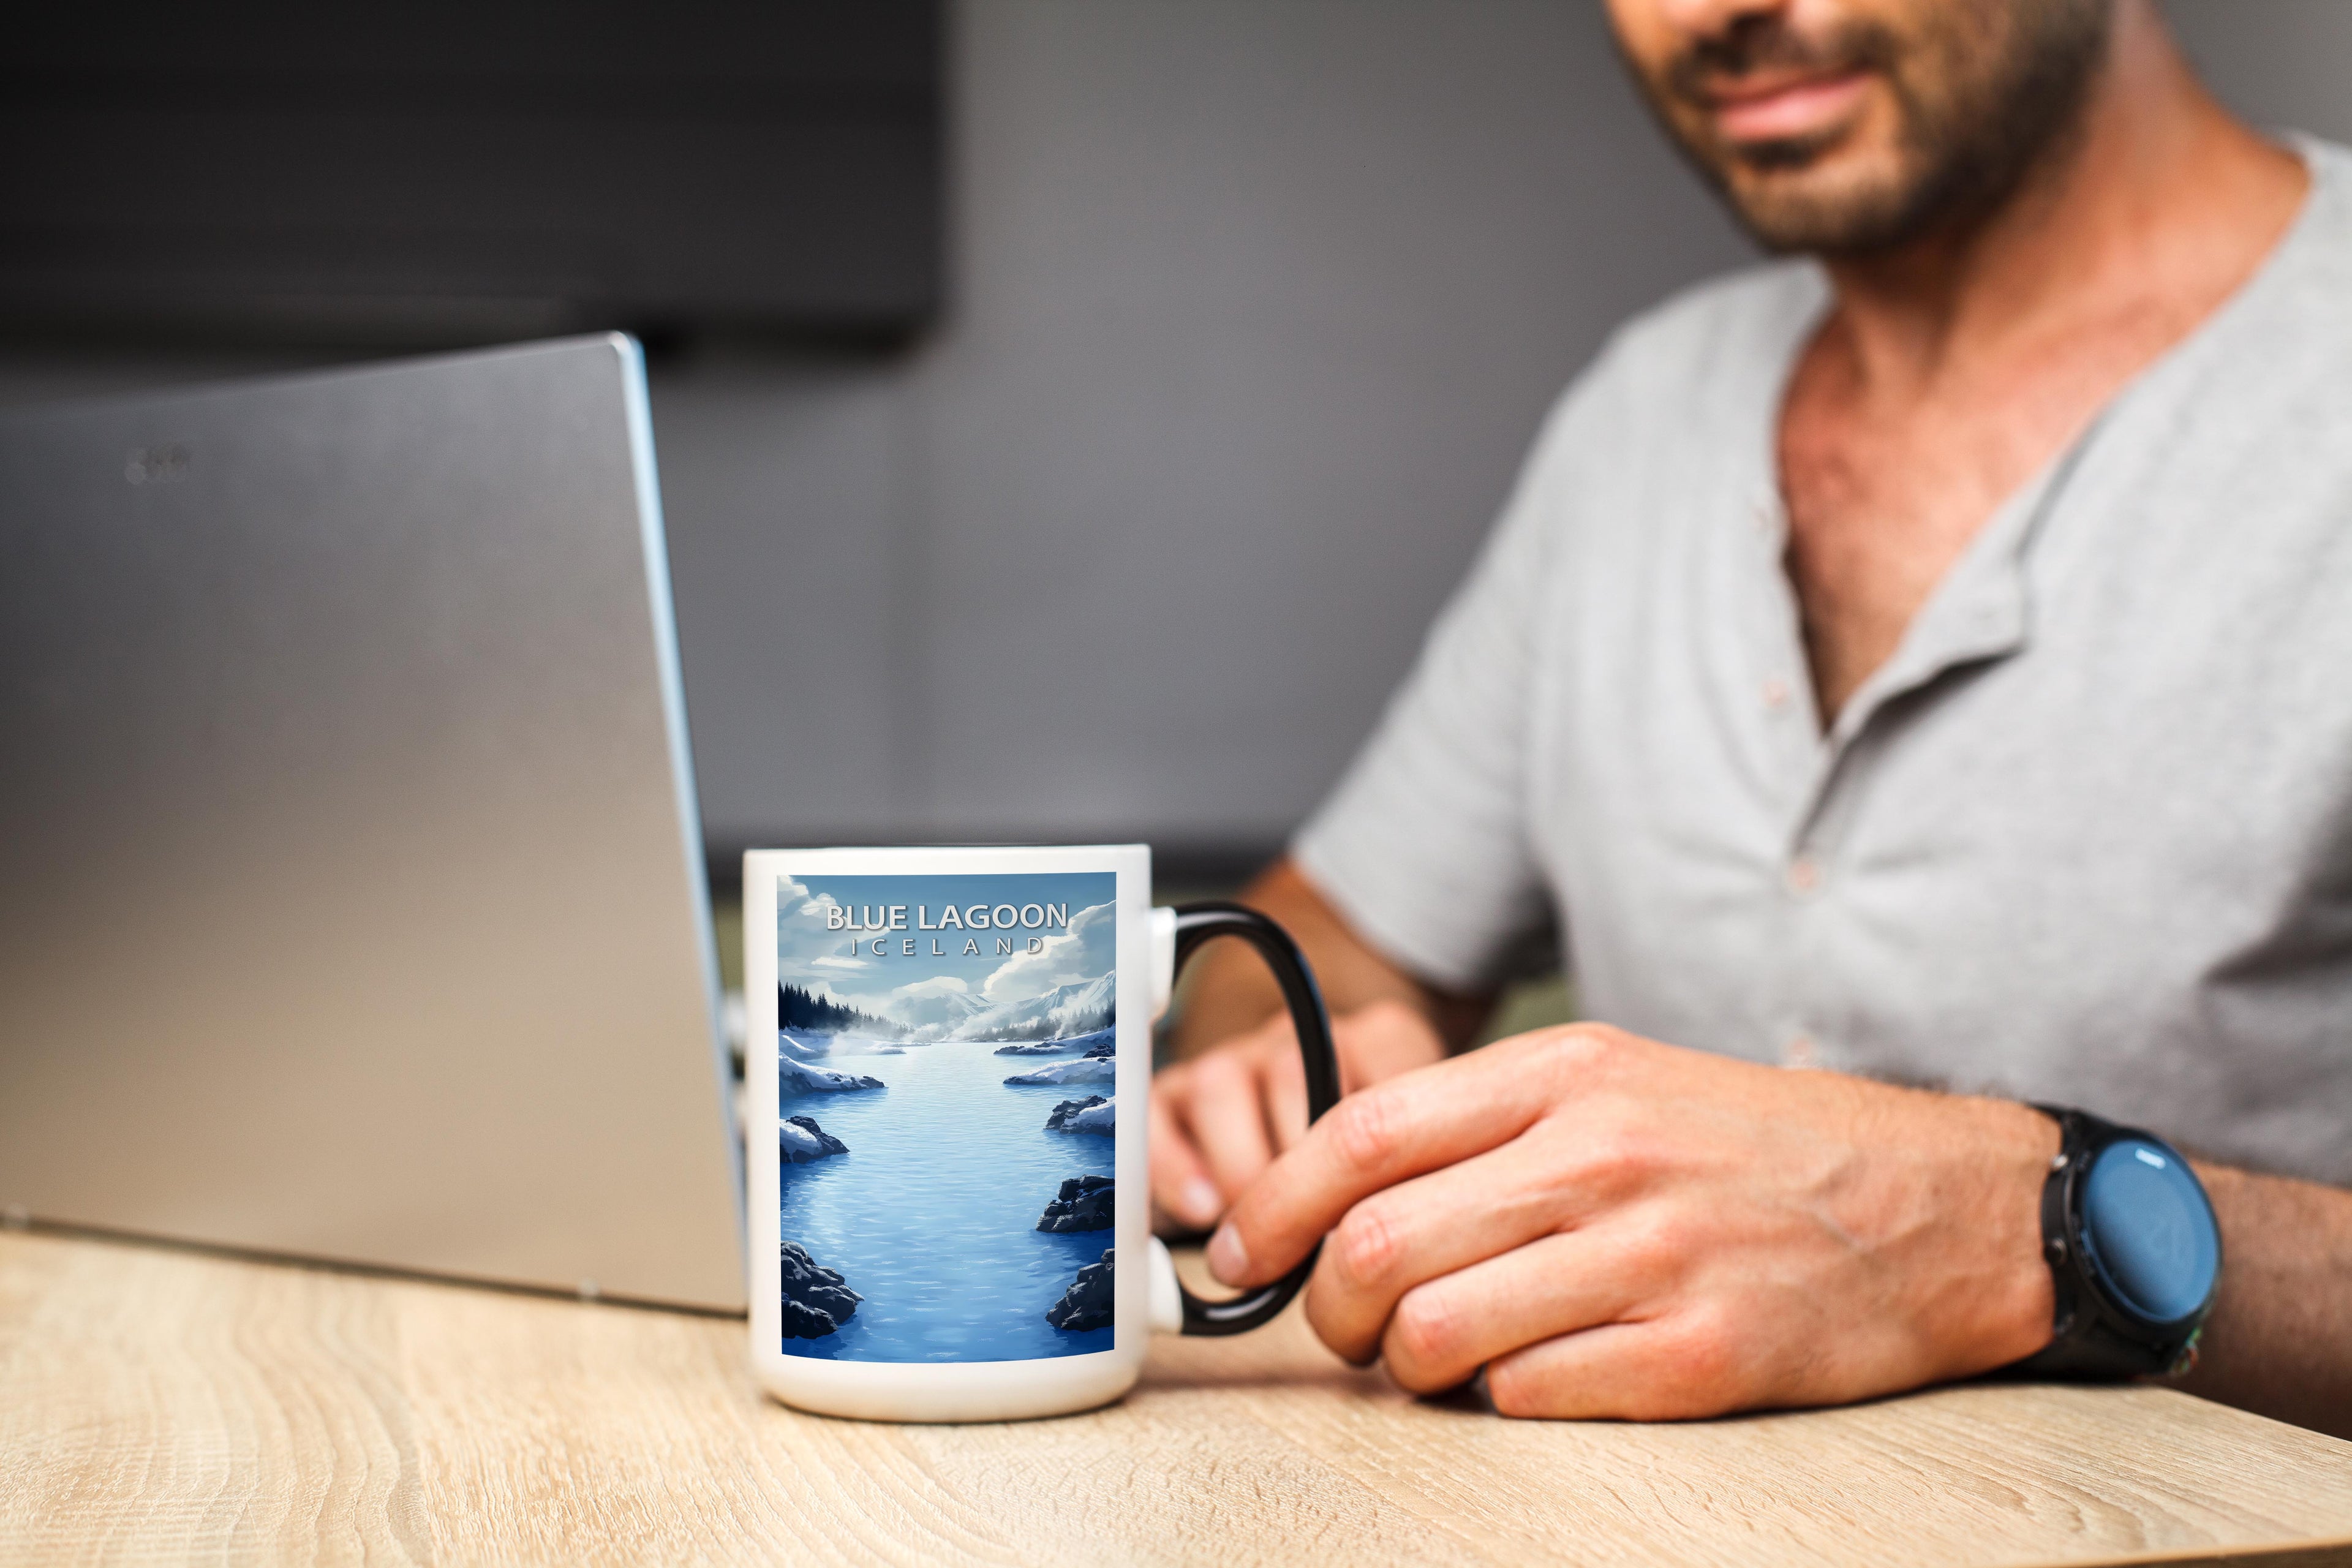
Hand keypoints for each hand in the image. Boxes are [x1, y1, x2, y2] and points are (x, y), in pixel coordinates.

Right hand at [1150, 999, 1445, 1231]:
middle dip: (1300, 1165)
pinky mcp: (1174, 1096)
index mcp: (1373, 1042)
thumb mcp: (1413, 1161)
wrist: (1308, 1158)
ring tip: (1259, 1230)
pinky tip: (1203, 1211)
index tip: (1378, 1209)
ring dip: (1240, 1167)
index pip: (1385, 1066)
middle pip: (1290, 1073)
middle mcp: (1298, 1039)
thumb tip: (1396, 1232)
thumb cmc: (1372, 1172)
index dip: (1378, 1145)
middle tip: (1314, 1230)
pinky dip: (1173, 1166)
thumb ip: (1414, 1177)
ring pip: (1220, 1085)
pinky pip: (1155, 1114)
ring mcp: (1232, 1061)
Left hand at [1204, 1024, 2059, 1418]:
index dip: (1271, 1207)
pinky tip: (1535, 1374)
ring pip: (1433, 1334)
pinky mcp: (1700, 1356)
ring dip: (1403, 1368)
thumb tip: (1340, 1200)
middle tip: (1342, 1329)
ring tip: (1435, 1359)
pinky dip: (1503, 1400)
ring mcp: (1652, 1257)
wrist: (1938, 1204)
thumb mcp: (1619, 1083)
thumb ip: (1483, 1130)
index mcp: (1568, 1075)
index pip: (1361, 1135)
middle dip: (1325, 1310)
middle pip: (1375, 1246)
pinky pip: (1526, 1398)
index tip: (1237, 1257)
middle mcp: (1601, 1156)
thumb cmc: (1751, 1147)